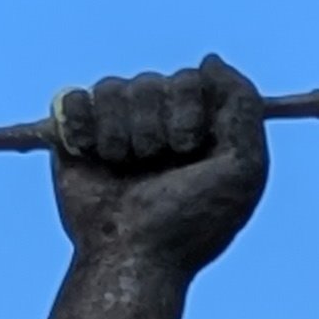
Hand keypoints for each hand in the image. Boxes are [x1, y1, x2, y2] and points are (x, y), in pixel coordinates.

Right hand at [48, 56, 267, 276]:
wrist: (133, 257)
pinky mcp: (76, 136)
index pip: (192, 79)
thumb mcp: (244, 167)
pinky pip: (73, 98)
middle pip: (151, 82)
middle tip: (156, 168)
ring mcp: (116, 127)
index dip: (187, 112)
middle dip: (153, 127)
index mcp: (198, 127)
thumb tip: (210, 61)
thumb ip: (243, 105)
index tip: (190, 150)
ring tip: (125, 169)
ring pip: (113, 88)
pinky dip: (81, 125)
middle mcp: (158, 123)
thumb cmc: (191, 222)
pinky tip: (92, 156)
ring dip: (120, 134)